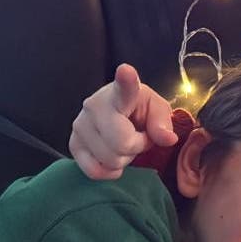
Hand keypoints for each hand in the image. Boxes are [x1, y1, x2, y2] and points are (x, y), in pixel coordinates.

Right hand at [68, 63, 177, 178]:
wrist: (117, 116)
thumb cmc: (139, 110)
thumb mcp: (157, 110)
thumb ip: (163, 123)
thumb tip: (167, 139)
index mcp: (121, 93)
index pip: (124, 87)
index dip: (125, 80)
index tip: (126, 71)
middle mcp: (94, 106)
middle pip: (122, 144)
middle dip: (137, 146)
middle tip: (137, 136)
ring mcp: (80, 125)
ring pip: (110, 160)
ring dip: (124, 158)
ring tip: (123, 142)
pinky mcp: (73, 144)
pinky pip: (94, 171)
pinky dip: (109, 171)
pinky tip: (112, 156)